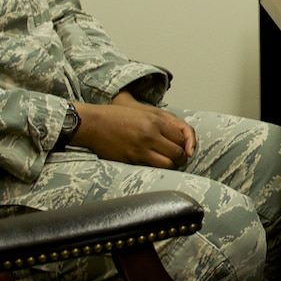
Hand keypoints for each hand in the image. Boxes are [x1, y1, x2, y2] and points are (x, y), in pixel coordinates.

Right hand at [73, 95, 195, 167]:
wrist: (93, 123)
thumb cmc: (116, 116)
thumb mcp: (142, 111)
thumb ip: (161, 121)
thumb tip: (178, 134)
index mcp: (155, 120)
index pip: (182, 137)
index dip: (186, 145)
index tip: (184, 149)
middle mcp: (150, 133)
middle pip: (178, 151)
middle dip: (182, 158)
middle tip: (181, 160)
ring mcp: (141, 147)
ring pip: (168, 163)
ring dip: (172, 165)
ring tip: (171, 164)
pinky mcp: (132, 158)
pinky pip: (153, 167)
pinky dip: (158, 168)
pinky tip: (157, 165)